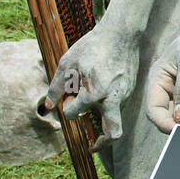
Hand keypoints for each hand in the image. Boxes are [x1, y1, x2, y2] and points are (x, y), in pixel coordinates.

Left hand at [44, 24, 140, 146]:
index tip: (67, 98)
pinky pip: (119, 104)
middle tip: (91, 146)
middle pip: (112, 133)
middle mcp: (112, 99)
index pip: (75, 113)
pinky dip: (109, 105)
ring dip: (103, 119)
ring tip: (90, 105)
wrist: (121, 32)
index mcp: (94, 94)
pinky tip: (100, 90)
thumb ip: (56, 87)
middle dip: (102, 144)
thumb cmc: (92, 46)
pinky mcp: (130, 88)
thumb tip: (49, 106)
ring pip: (115, 117)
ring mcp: (124, 95)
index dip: (67, 108)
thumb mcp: (67, 64)